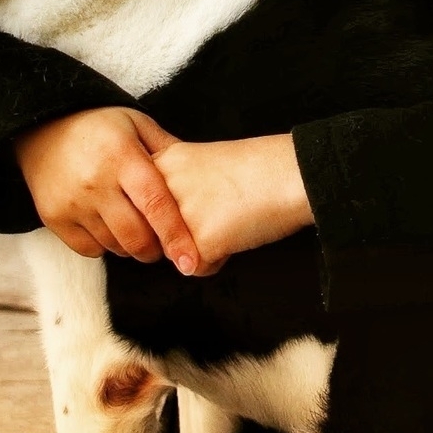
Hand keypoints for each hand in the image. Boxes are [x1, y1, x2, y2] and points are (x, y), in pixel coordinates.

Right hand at [13, 107, 207, 272]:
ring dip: (132, 247)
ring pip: (114, 246)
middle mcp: (95, 183)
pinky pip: (89, 249)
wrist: (41, 125)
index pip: (156, 205)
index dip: (176, 237)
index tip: (191, 262)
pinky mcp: (53, 217)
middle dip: (157, 249)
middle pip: (136, 237)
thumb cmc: (101, 126)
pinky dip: (105, 246)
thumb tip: (205, 179)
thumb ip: (170, 151)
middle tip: (164, 243)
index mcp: (122, 158)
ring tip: (137, 229)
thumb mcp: (138, 124)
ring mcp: (71, 202)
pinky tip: (110, 227)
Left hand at [153, 135, 313, 267]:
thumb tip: (154, 229)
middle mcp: (158, 189)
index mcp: (157, 164)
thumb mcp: (197, 163)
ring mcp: (177, 216)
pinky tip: (237, 234)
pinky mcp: (199, 241)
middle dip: (179, 233)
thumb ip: (169, 187)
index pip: (140, 208)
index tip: (197, 200)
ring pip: (171, 253)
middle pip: (151, 233)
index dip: (168, 212)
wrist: (292, 172)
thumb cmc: (256, 169)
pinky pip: (196, 269)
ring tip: (227, 220)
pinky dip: (219, 260)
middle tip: (215, 209)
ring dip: (196, 247)